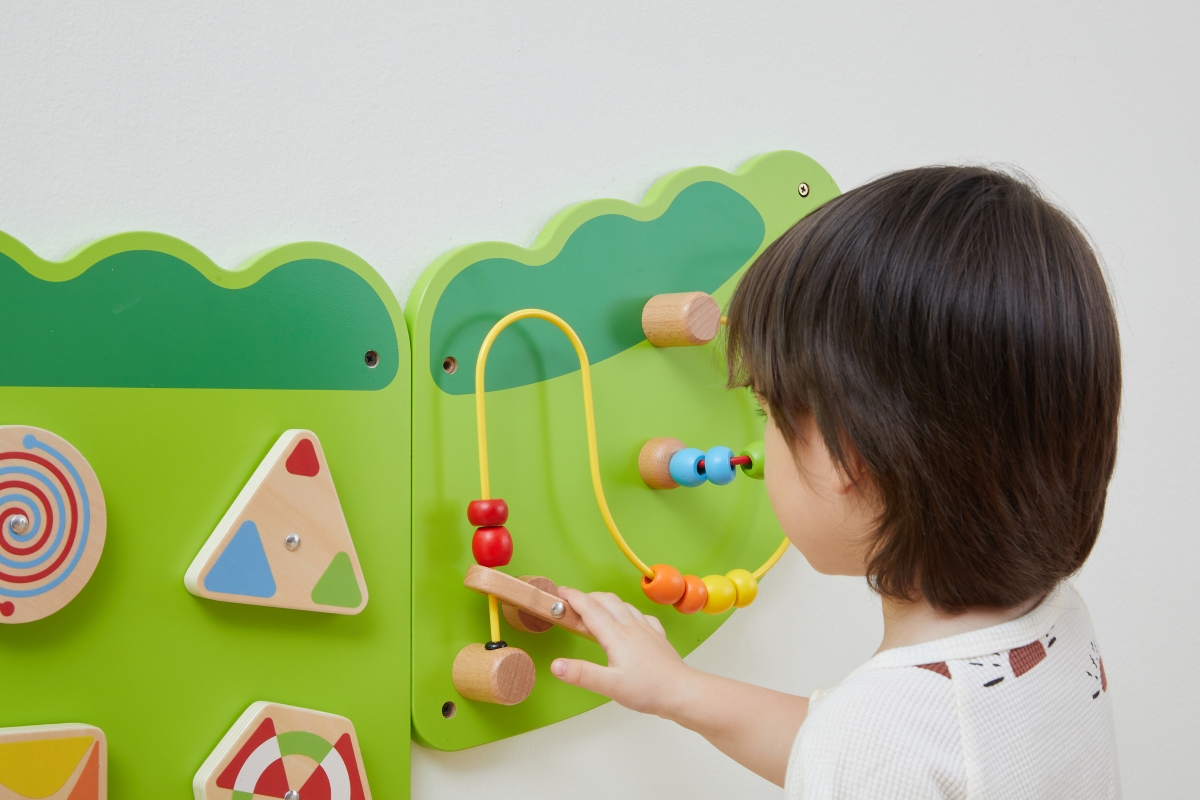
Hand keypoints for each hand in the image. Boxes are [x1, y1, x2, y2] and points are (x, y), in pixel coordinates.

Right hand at [550, 587, 695, 718]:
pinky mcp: (658, 637)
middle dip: (587, 597)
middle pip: (606, 601)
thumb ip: (582, 674)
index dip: (573, 598)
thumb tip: (556, 666)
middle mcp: (631, 627)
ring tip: (597, 609)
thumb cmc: (649, 690)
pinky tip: (630, 621)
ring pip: (624, 605)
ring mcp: (647, 630)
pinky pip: (642, 616)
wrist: (682, 691)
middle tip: (573, 602)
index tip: (560, 591)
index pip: (590, 609)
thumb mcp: (609, 686)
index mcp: (617, 635)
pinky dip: (629, 613)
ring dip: (607, 602)